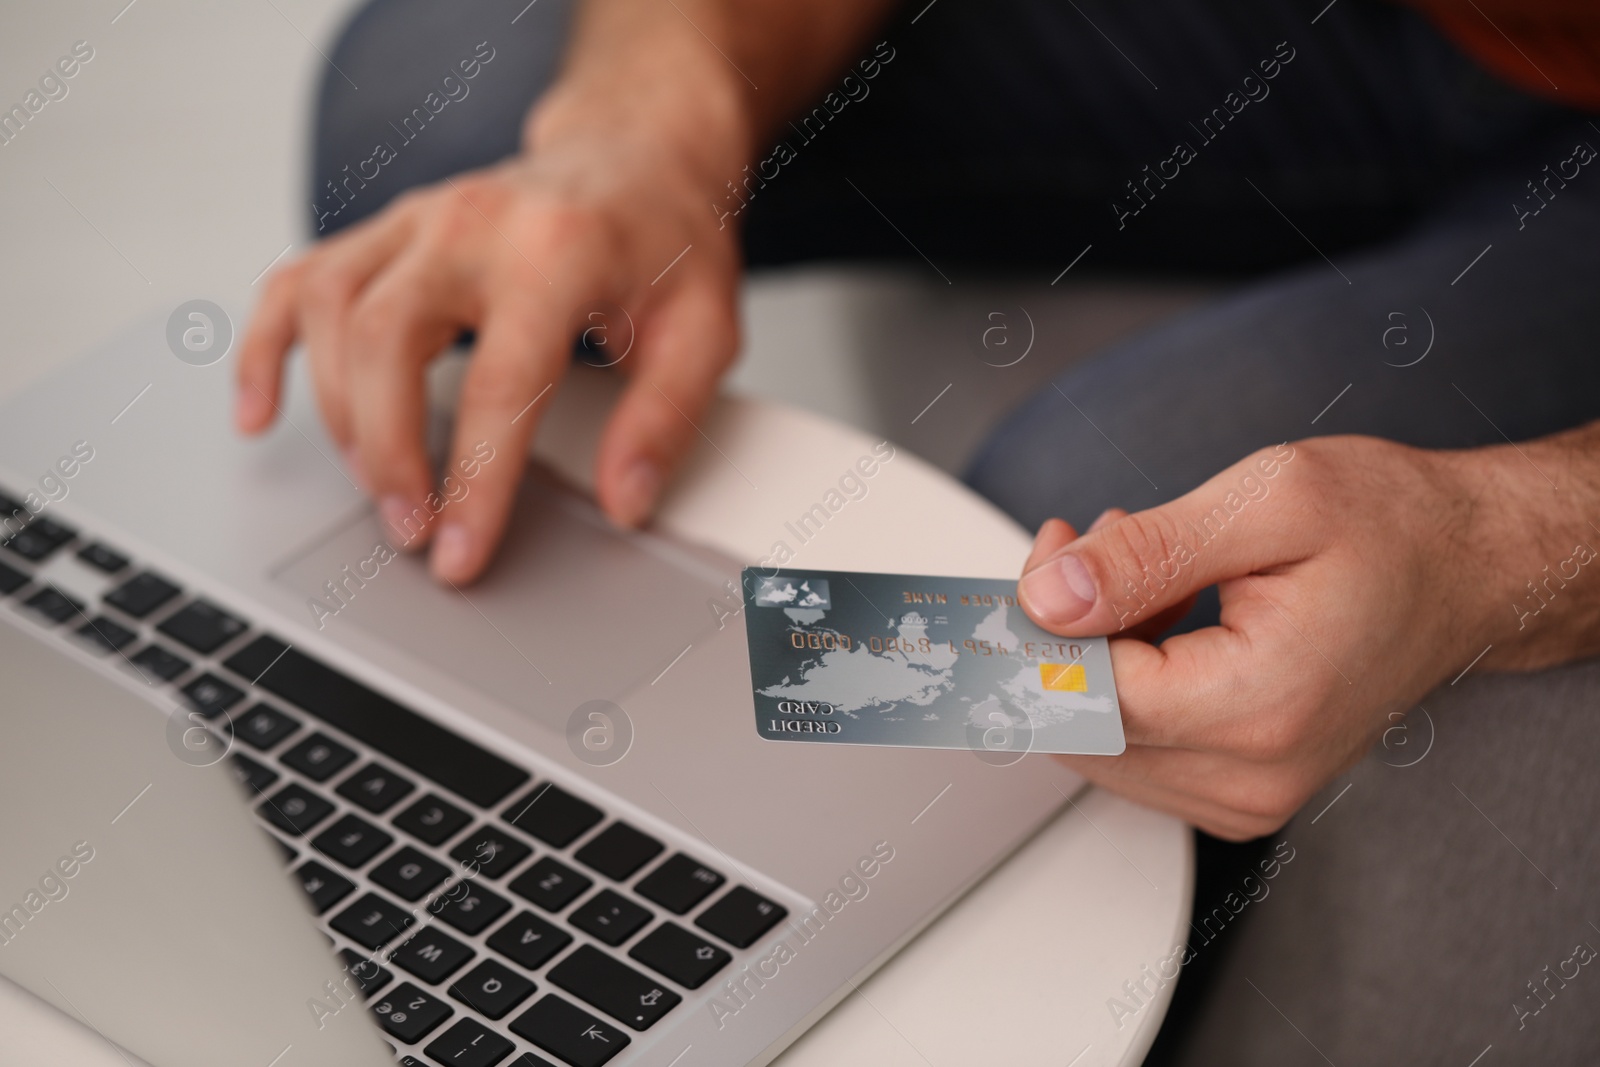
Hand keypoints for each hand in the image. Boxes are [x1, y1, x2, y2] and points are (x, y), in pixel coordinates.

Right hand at [235, 90, 744, 583]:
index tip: (460, 553)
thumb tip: (623, 502)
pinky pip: (295, 281)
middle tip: (411, 532)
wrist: (636, 153)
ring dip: (338, 416)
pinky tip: (262, 415)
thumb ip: (665, 418)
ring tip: (379, 491)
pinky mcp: (384, 231)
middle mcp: (471, 223)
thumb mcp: (705, 329)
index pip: (499, 383)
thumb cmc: (668, 242)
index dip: (474, 481)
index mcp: (557, 250)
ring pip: (331, 312)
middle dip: (387, 453)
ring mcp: (416, 220)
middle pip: (384, 341)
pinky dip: (265, 349)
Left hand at [1014, 436, 1511, 839]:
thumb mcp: (1267, 501)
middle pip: (1080, 724)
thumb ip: (1146, 556)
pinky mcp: (1239, 789)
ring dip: (1087, 650)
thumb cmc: (1393, 528)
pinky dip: (1119, 675)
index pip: (1085, 692)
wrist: (1470, 569)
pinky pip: (1134, 746)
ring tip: (1134, 562)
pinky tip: (1148, 608)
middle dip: (1056, 630)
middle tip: (1081, 543)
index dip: (1037, 623)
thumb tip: (1046, 598)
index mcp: (1260, 706)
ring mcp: (1246, 795)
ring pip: (1096, 738)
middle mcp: (1251, 775)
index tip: (1033, 560)